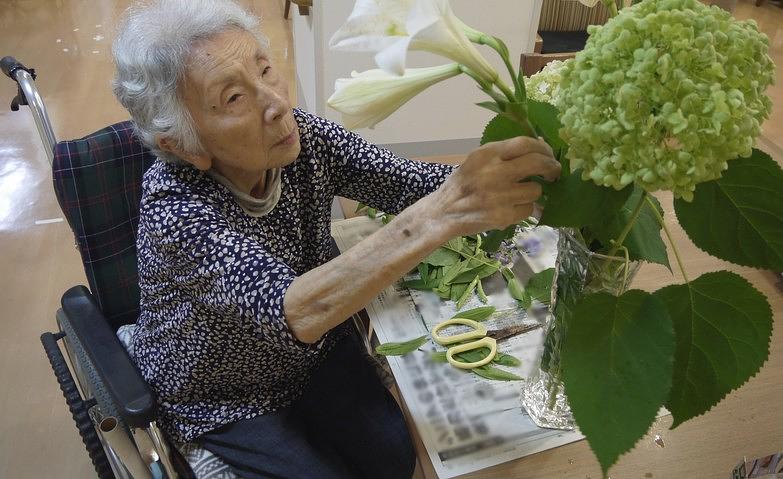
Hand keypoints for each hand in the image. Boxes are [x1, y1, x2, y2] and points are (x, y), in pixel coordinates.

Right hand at [429, 136, 560, 236]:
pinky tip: (511, 208)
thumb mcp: (478, 161)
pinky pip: (528, 210)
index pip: (525, 143)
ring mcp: (499, 196)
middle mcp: (493, 172)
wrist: (443, 213)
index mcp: (487, 154)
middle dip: (551, 168)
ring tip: (521, 194)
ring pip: (535, 190)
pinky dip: (524, 209)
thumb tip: (541, 147)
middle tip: (553, 173)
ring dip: (533, 192)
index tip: (548, 155)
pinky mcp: (502, 216)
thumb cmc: (464, 184)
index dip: (543, 148)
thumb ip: (505, 154)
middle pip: (537, 163)